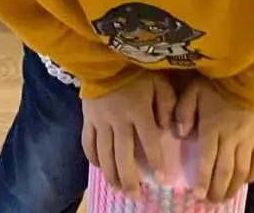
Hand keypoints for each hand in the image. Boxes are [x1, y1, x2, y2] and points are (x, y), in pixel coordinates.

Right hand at [81, 74, 176, 195]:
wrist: (105, 56)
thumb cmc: (136, 70)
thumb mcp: (158, 81)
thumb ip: (166, 104)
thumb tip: (165, 128)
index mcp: (138, 109)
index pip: (149, 142)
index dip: (156, 162)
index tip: (162, 180)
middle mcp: (118, 119)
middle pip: (123, 156)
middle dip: (130, 180)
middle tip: (135, 197)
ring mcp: (100, 121)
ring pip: (105, 155)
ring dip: (112, 175)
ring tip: (119, 189)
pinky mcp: (87, 119)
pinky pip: (88, 144)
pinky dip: (94, 159)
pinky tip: (100, 168)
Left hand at [175, 79, 253, 202]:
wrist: (248, 74)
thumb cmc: (217, 83)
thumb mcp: (194, 91)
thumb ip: (184, 112)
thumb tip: (180, 134)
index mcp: (213, 129)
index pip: (207, 161)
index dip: (202, 181)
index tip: (197, 195)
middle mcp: (231, 139)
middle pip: (224, 172)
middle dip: (217, 190)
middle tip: (210, 202)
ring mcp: (248, 141)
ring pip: (241, 172)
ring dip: (233, 188)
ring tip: (225, 198)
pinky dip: (253, 176)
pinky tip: (245, 182)